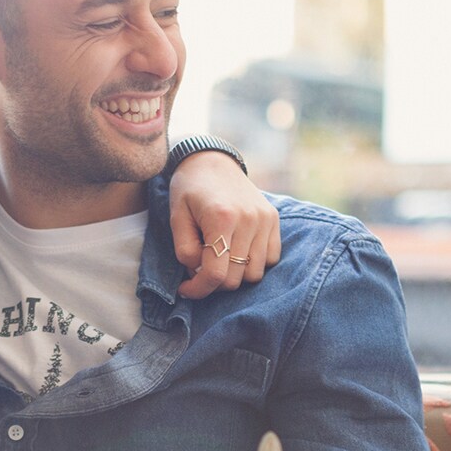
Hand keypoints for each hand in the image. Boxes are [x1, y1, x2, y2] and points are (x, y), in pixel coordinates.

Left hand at [168, 152, 280, 297]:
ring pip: (255, 274)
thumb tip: (199, 273)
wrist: (212, 161)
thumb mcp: (176, 217)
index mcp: (222, 218)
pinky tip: (236, 251)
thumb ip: (185, 250)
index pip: (216, 274)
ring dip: (234, 275)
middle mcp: (249, 220)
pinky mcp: (274, 219)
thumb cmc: (189, 189)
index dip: (199, 289)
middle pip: (235, 278)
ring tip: (218, 259)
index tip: (185, 290)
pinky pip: (270, 259)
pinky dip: (253, 263)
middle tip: (198, 269)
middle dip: (214, 283)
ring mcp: (265, 220)